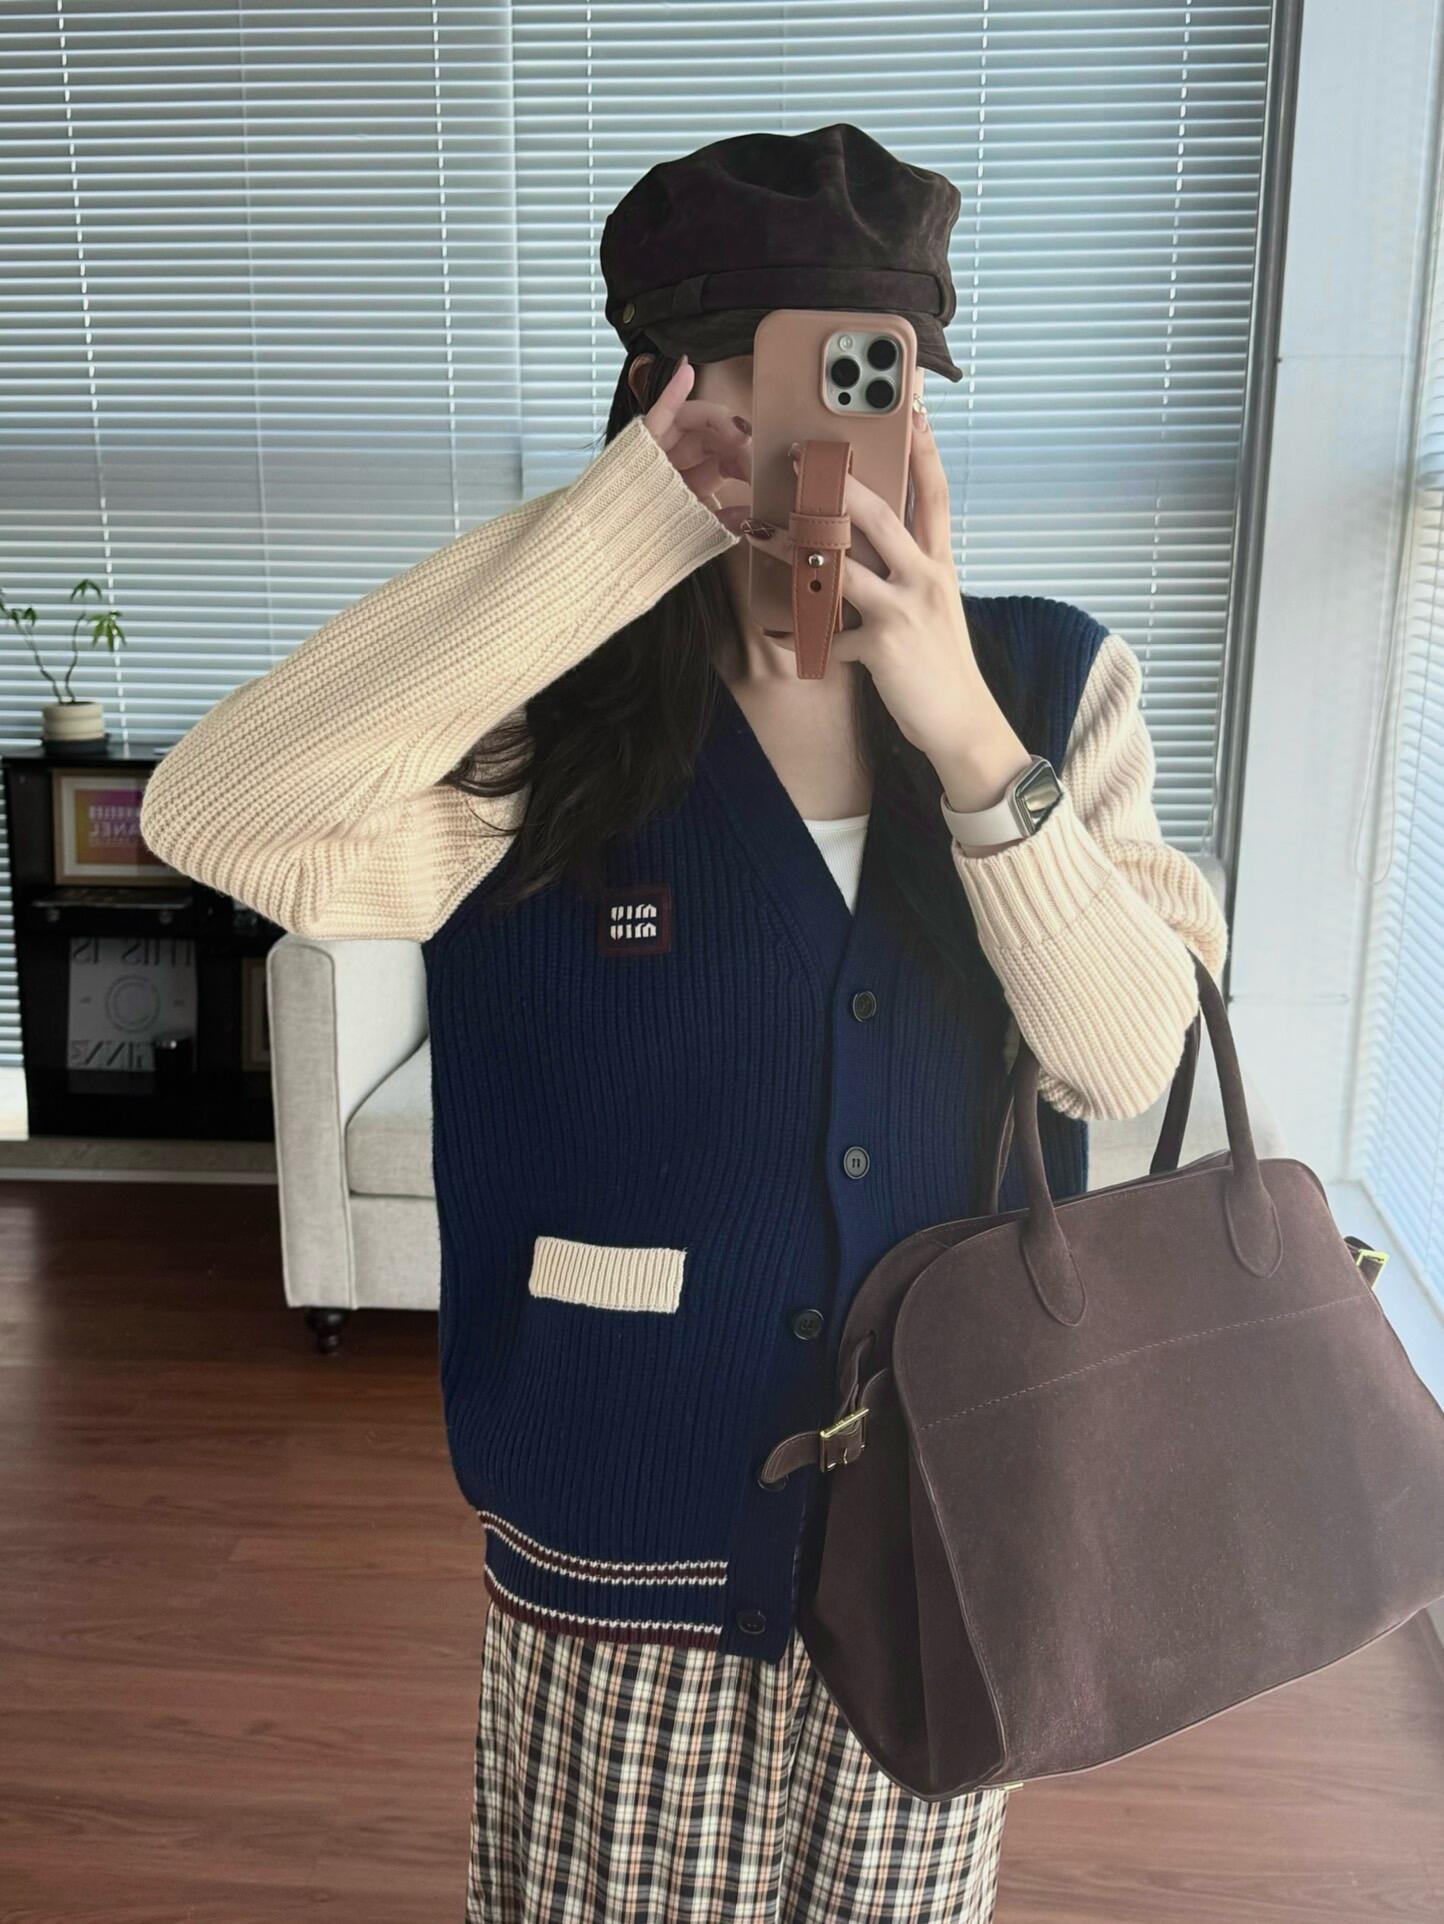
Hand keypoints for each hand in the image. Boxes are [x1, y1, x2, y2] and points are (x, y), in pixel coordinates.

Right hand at [643, 357, 754, 532]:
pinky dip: (671, 393)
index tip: (760, 473)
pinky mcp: (640, 445)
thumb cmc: (651, 549)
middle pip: (713, 438)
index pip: (726, 459)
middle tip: (749, 450)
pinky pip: (657, 415)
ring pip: (692, 424)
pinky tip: (687, 370)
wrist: (608, 555)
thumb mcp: (696, 536)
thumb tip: (752, 520)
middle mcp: (680, 463)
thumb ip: (722, 524)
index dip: (745, 461)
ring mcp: (660, 450)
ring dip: (716, 420)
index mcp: (696, 484)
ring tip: (734, 430)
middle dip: (734, 442)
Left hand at [739, 404, 1034, 811]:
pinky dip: (800, 636)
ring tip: (759, 530)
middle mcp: (925, 578)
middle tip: (797, 458)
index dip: (923, 450)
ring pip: (840, 563)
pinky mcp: (881, 645)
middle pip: (880, 513)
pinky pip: (827, 634)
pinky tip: (777, 635)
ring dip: (793, 546)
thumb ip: (904, 575)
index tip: (911, 409)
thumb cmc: (940, 665)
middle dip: (836, 482)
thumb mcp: (933, 609)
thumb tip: (858, 553)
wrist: (962, 723)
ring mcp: (903, 609)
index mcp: (938, 564)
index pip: (934, 495)